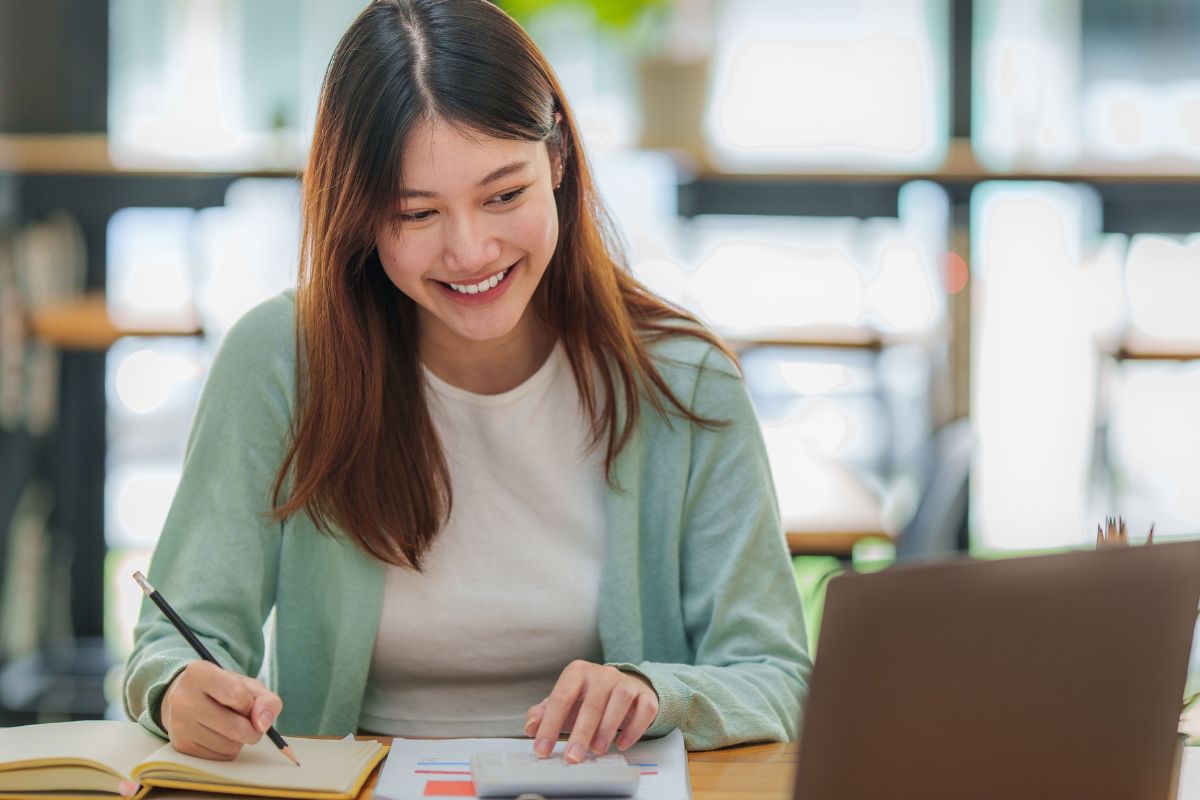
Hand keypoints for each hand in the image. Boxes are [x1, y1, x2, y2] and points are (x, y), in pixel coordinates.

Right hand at [159, 660, 282, 760]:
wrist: (189, 699)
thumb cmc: (225, 690)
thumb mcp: (249, 686)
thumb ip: (266, 700)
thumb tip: (263, 725)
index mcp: (199, 673)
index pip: (238, 695)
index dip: (250, 704)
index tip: (247, 702)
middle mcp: (182, 698)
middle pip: (236, 727)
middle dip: (252, 729)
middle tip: (248, 721)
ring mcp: (178, 724)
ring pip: (229, 746)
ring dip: (239, 740)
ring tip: (230, 724)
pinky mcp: (180, 745)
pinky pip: (219, 757)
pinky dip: (228, 749)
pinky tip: (219, 735)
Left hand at [525, 660, 658, 762]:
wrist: (624, 688)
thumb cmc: (589, 699)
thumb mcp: (565, 703)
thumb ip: (543, 713)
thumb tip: (530, 727)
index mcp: (577, 672)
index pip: (561, 698)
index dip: (549, 726)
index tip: (542, 750)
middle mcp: (603, 673)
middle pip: (591, 704)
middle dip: (580, 734)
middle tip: (572, 757)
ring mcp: (626, 682)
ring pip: (619, 702)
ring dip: (608, 729)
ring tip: (597, 750)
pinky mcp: (645, 695)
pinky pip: (643, 710)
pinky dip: (634, 729)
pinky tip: (622, 744)